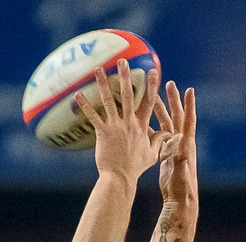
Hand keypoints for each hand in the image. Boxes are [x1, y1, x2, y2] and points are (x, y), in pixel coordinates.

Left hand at [77, 60, 163, 183]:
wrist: (120, 178)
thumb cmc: (135, 167)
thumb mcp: (152, 154)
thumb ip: (159, 140)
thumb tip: (168, 133)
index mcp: (141, 126)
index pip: (148, 102)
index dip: (151, 86)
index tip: (152, 71)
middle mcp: (129, 123)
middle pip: (129, 95)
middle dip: (126, 76)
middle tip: (123, 60)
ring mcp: (115, 126)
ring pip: (109, 101)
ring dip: (103, 83)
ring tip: (99, 68)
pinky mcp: (102, 132)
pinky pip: (92, 116)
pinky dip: (85, 105)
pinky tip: (77, 94)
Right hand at [156, 83, 197, 209]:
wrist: (179, 198)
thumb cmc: (182, 187)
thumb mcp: (181, 173)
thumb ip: (181, 160)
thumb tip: (182, 148)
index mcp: (186, 144)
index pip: (188, 120)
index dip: (189, 105)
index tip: (189, 89)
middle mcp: (180, 142)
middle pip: (176, 116)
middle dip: (172, 100)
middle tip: (167, 83)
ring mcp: (172, 147)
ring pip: (164, 123)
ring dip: (158, 109)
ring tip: (151, 94)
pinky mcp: (164, 153)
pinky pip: (156, 134)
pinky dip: (149, 125)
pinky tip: (141, 118)